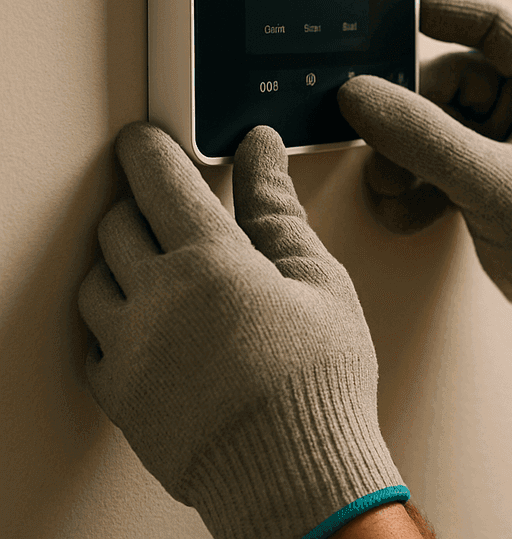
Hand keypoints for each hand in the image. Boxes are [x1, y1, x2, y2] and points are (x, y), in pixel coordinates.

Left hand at [77, 123, 406, 538]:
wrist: (294, 474)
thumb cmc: (318, 384)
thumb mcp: (319, 281)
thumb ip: (279, 211)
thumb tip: (261, 157)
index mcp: (210, 260)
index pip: (158, 178)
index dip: (148, 148)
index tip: (147, 140)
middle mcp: (156, 297)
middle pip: (118, 223)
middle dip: (141, 204)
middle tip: (167, 206)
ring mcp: (128, 347)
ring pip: (94, 279)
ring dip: (120, 261)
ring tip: (159, 268)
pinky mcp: (118, 393)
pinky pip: (90, 340)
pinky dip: (111, 321)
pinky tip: (148, 325)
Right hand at [338, 0, 511, 360]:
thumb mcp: (491, 182)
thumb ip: (424, 138)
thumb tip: (361, 95)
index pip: (491, 26)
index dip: (440, 13)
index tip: (387, 14)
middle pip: (445, 84)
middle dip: (407, 121)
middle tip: (381, 152)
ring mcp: (506, 140)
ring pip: (433, 126)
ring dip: (404, 158)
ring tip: (390, 191)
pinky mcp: (488, 175)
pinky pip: (436, 163)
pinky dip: (416, 186)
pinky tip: (403, 212)